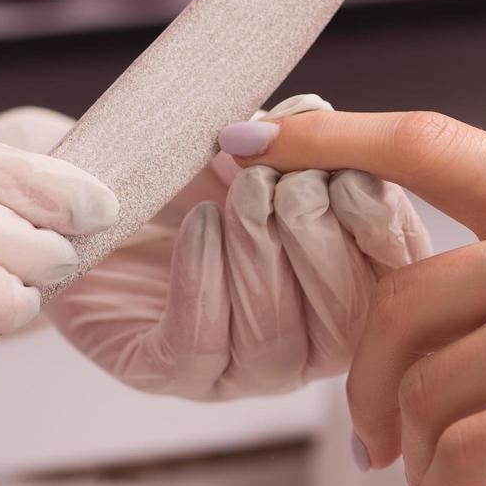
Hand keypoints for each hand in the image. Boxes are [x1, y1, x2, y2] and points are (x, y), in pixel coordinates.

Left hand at [0, 95, 430, 400]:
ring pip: (275, 338)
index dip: (380, 227)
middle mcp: (309, 342)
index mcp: (352, 282)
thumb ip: (294, 136)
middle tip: (287, 180)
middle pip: (345, 314)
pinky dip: (203, 279)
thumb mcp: (251, 146)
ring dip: (260, 254)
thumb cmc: (188, 173)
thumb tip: (316, 111)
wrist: (90, 199)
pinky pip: (201, 343)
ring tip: (240, 194)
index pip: (395, 271)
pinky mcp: (168, 374)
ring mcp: (242, 370)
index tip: (347, 174)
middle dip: (318, 238)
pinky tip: (198, 224)